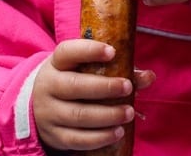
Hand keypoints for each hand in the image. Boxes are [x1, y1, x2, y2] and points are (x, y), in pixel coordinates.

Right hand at [32, 39, 154, 150]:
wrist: (41, 108)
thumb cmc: (74, 82)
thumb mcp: (86, 70)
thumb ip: (119, 70)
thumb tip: (149, 76)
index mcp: (57, 63)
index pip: (68, 52)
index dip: (89, 51)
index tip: (112, 52)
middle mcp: (48, 86)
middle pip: (75, 86)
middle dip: (105, 87)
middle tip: (128, 87)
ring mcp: (49, 112)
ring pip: (78, 115)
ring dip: (107, 115)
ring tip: (128, 113)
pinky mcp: (54, 135)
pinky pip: (77, 139)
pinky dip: (100, 137)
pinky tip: (118, 132)